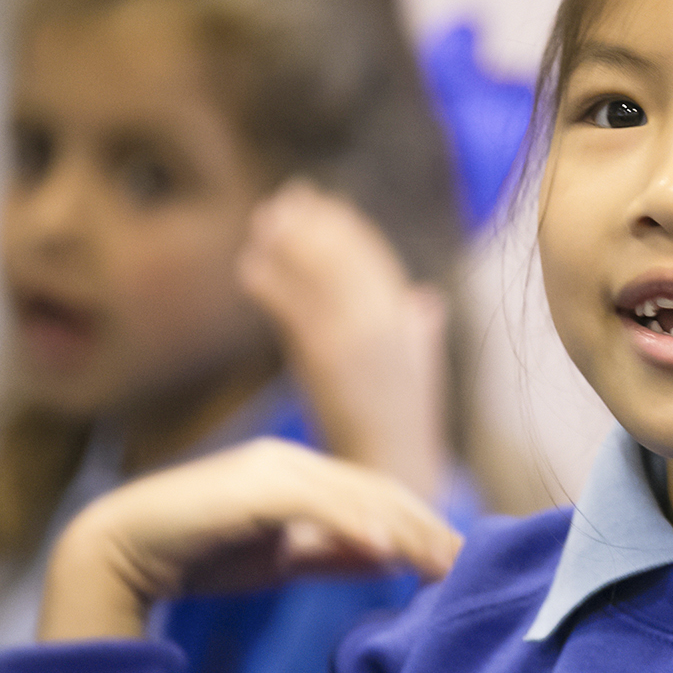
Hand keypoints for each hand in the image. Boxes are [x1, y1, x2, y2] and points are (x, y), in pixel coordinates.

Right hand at [39, 439, 461, 640]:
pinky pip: (315, 506)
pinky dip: (353, 525)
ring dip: (404, 531)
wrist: (116, 553)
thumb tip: (390, 555)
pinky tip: (384, 551)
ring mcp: (274, 469)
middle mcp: (294, 462)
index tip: (457, 562)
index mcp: (303, 474)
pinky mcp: (253, 486)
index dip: (421, 527)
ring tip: (440, 563)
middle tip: (465, 565)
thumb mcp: (282, 560)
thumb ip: (333, 552)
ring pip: (357, 497)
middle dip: (426, 530)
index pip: (379, 497)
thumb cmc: (198, 556)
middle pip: (379, 493)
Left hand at [239, 181, 449, 499]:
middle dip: (317, 225)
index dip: (349, 227)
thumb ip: (422, 331)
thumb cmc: (405, 428)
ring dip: (290, 245)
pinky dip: (272, 284)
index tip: (323, 203)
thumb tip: (423, 298)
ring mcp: (356, 341)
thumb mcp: (422, 372)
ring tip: (265, 223)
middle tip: (287, 199)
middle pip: (346, 258)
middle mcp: (385, 325)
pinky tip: (249, 267)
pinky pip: (294, 310)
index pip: (376, 259)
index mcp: (406, 323)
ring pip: (319, 276)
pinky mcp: (327, 361)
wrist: (393, 473)